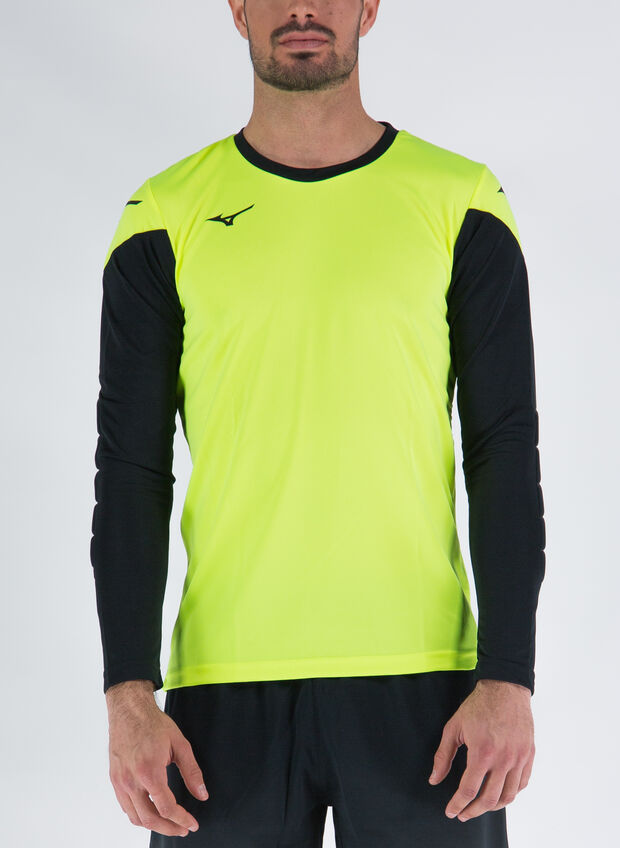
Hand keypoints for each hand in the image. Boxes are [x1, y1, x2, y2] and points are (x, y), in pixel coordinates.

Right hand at [106, 680, 208, 836]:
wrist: (128, 710)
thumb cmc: (152, 723)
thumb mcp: (180, 744)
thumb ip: (192, 772)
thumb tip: (202, 794)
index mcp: (149, 771)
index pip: (167, 808)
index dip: (182, 819)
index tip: (192, 824)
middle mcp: (131, 781)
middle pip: (150, 819)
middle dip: (170, 828)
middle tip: (183, 828)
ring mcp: (120, 782)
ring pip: (136, 817)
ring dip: (154, 825)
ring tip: (170, 824)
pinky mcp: (114, 780)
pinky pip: (126, 807)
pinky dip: (139, 815)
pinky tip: (151, 812)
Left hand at [428, 678, 534, 820]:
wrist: (505, 688)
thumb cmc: (478, 706)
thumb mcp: (454, 727)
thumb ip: (443, 755)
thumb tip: (434, 779)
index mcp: (482, 752)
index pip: (468, 790)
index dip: (457, 804)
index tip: (451, 811)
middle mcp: (503, 759)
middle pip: (489, 799)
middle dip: (473, 811)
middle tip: (463, 814)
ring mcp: (519, 758)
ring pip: (508, 796)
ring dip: (493, 806)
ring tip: (480, 806)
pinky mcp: (529, 755)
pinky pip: (522, 783)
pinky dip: (511, 794)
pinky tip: (500, 793)